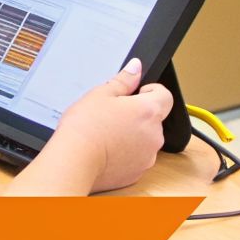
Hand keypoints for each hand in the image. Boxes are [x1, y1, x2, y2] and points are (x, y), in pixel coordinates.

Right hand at [9, 59, 172, 194]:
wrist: (74, 162)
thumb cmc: (85, 128)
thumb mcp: (101, 94)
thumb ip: (124, 80)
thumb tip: (136, 67)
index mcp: (148, 111)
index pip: (165, 95)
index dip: (150, 91)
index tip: (135, 94)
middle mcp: (154, 135)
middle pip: (154, 119)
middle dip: (138, 115)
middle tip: (113, 114)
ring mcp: (147, 156)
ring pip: (145, 140)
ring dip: (133, 135)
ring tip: (107, 134)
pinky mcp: (137, 173)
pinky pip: (137, 158)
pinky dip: (126, 153)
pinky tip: (107, 150)